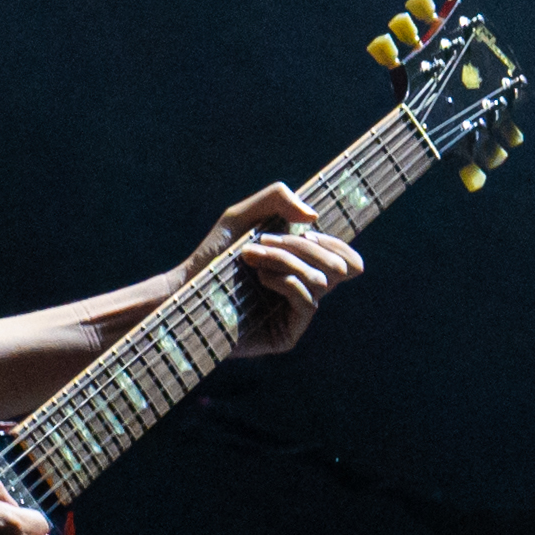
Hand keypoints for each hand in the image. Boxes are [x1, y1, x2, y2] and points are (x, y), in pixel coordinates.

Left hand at [183, 181, 365, 358]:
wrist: (185, 289)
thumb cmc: (214, 255)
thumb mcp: (242, 216)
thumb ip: (277, 200)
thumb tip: (315, 217)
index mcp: (305, 267)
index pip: (348, 260)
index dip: (336, 242)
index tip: (306, 228)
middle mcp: (306, 291)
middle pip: (340, 267)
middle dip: (301, 246)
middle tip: (264, 240)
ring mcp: (297, 315)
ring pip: (321, 280)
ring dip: (284, 259)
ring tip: (250, 256)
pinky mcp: (287, 335)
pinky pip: (308, 302)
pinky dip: (285, 281)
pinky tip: (260, 278)